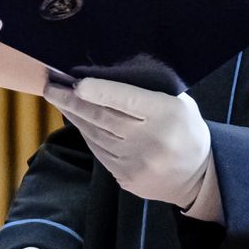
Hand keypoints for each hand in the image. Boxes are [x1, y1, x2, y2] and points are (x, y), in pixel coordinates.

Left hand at [45, 74, 212, 209]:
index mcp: (165, 115)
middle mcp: (148, 141)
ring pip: (95, 134)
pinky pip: (98, 151)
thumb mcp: (180, 103)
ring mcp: (135, 163)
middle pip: (101, 117)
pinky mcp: (125, 177)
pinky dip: (85, 133)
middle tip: (50, 85)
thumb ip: (150, 89)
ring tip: (57, 97)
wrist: (197, 176)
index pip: (127, 100)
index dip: (99, 91)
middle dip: (71, 100)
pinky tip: (76, 119)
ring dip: (73, 115)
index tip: (75, 82)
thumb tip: (110, 71)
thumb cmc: (185, 128)